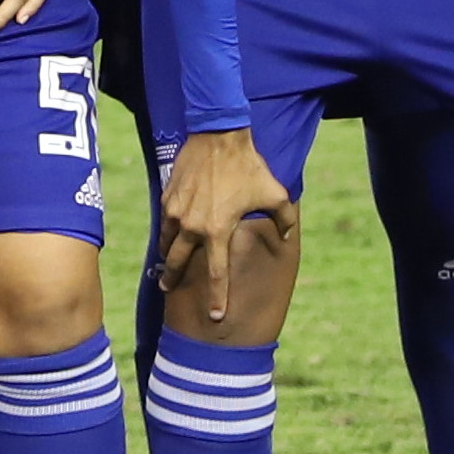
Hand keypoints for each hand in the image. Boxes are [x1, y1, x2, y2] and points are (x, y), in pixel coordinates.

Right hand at [156, 127, 297, 325]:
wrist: (218, 136)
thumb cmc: (248, 167)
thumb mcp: (275, 194)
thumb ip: (284, 220)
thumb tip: (287, 236)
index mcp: (218, 231)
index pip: (216, 274)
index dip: (217, 297)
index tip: (214, 316)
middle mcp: (192, 226)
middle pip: (178, 263)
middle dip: (172, 279)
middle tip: (167, 288)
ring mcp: (176, 211)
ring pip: (167, 241)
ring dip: (168, 254)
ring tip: (167, 262)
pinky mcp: (168, 197)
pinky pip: (165, 220)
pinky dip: (168, 229)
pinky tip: (171, 230)